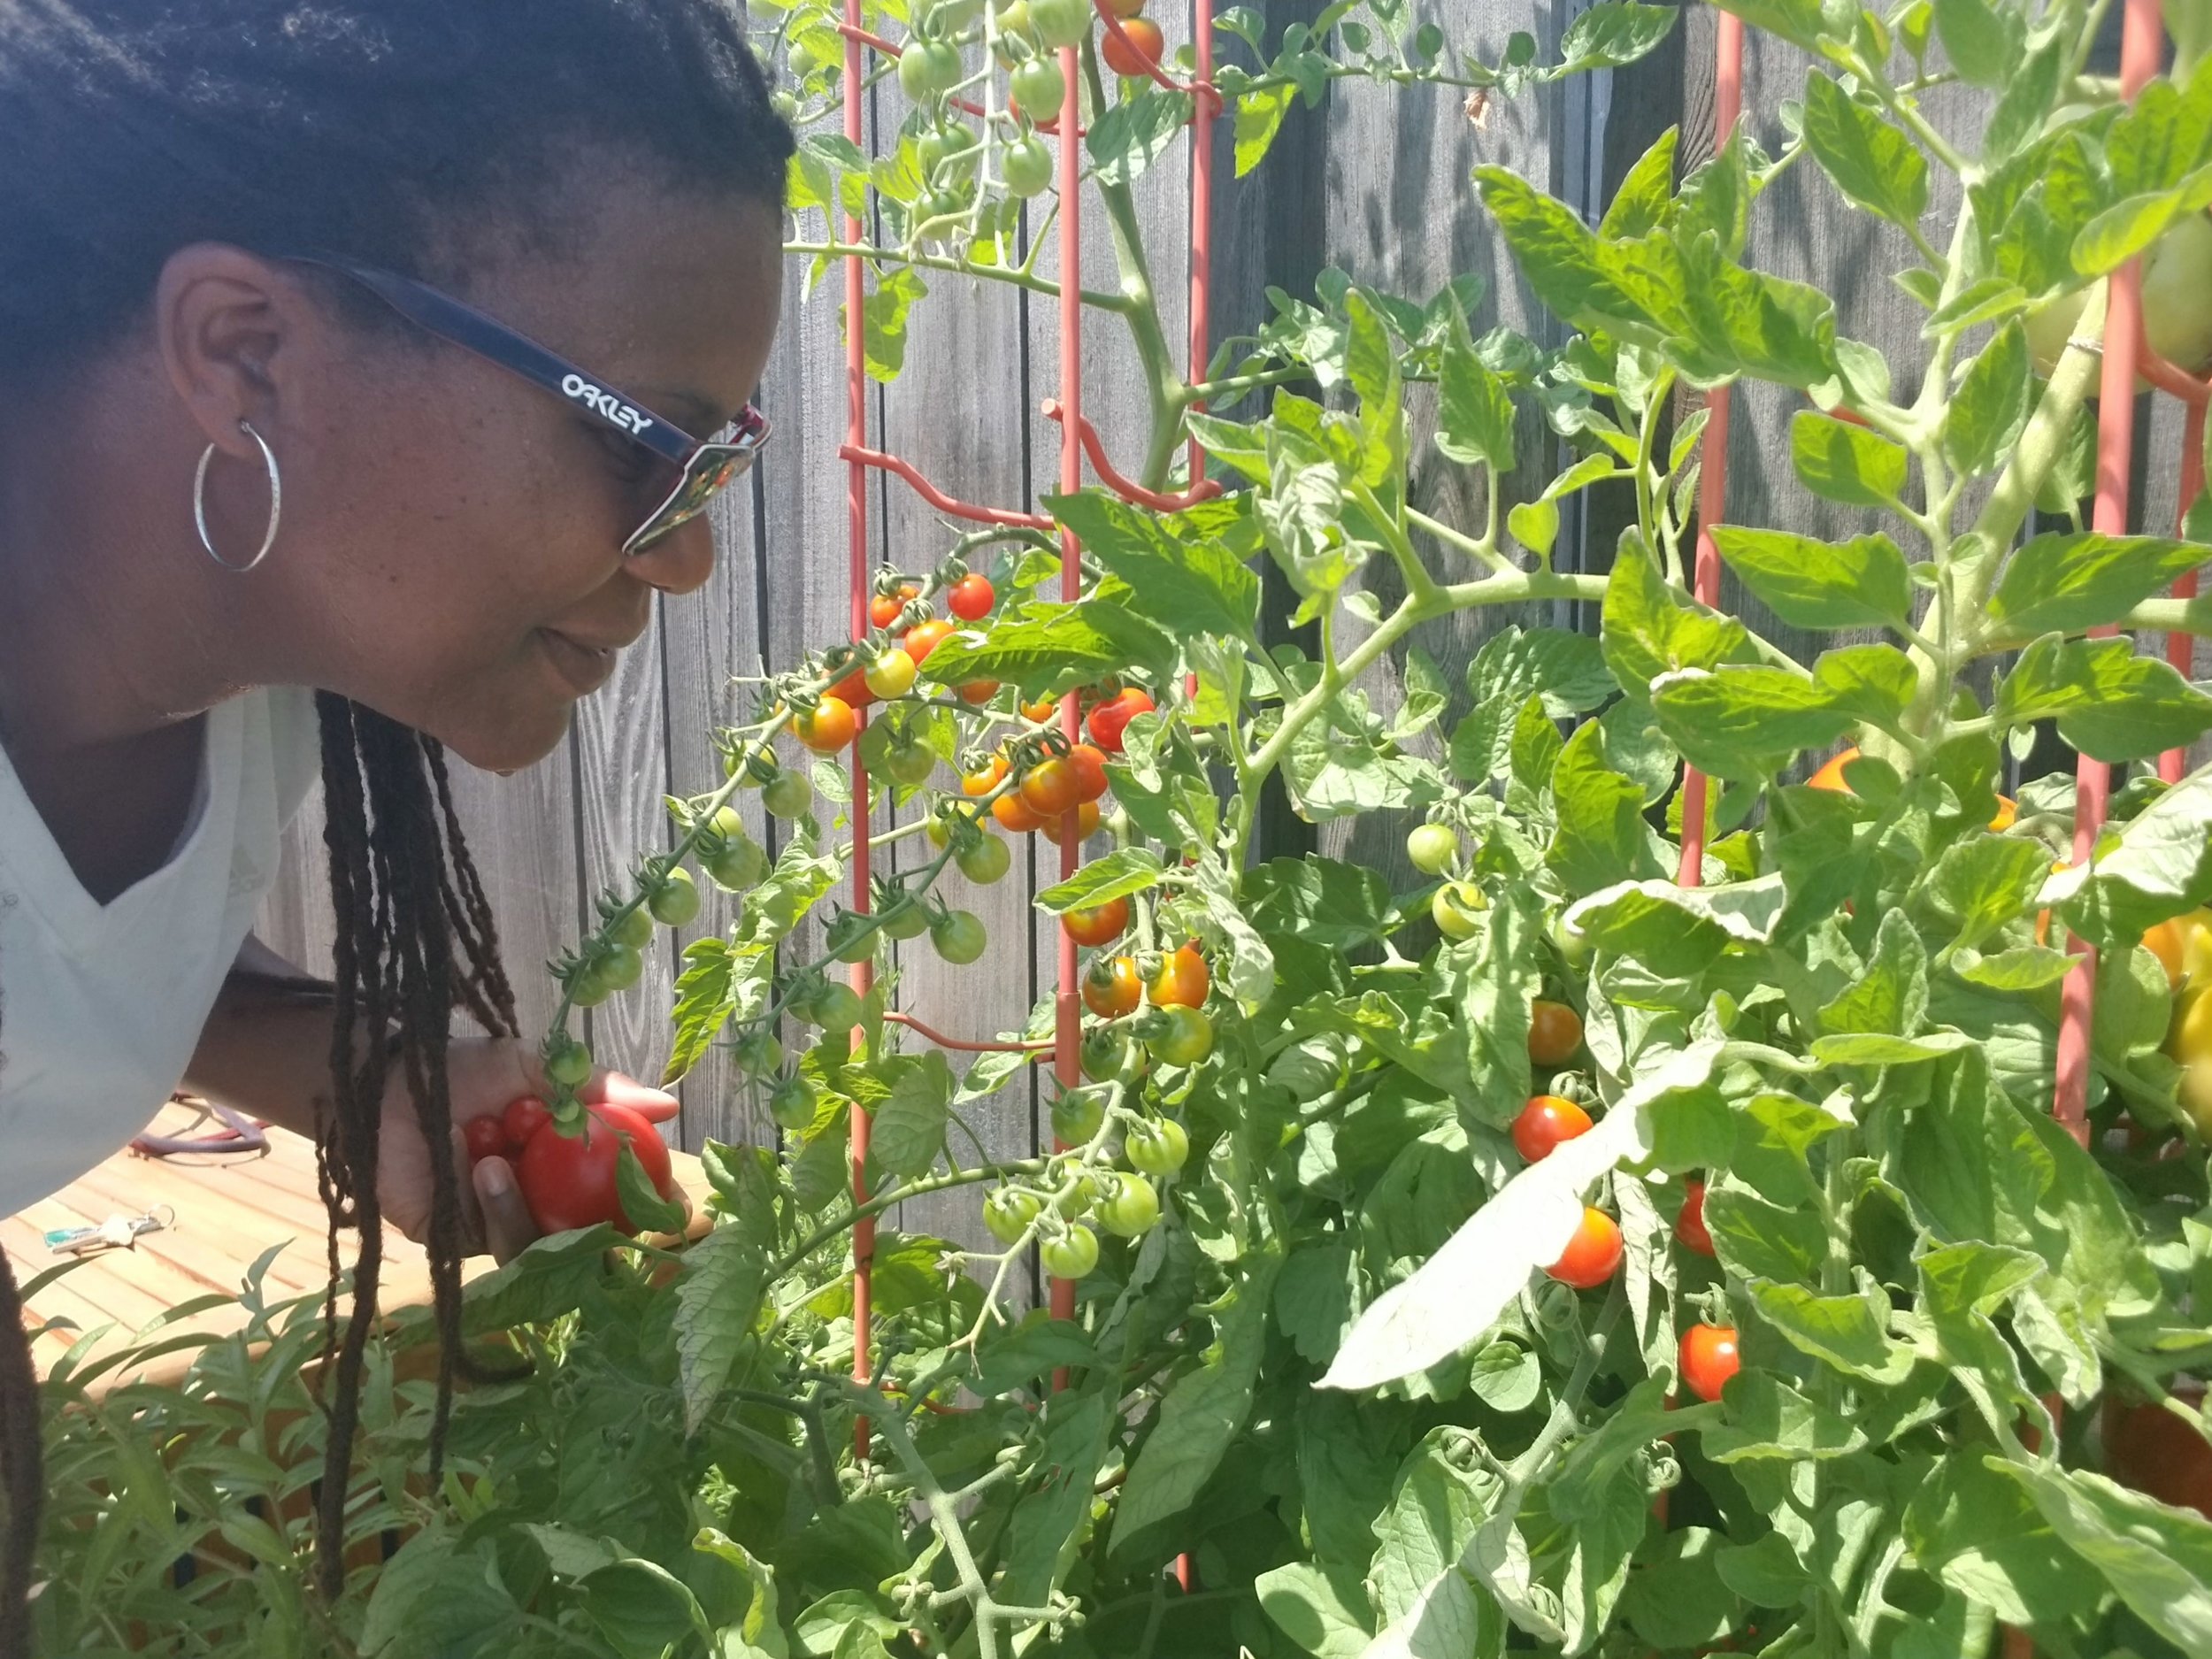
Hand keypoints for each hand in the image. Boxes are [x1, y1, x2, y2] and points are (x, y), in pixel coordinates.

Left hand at [377, 1037, 684, 1263]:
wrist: (392, 1080)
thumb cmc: (467, 1070)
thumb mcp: (540, 1068)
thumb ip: (601, 1089)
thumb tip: (669, 1106)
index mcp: (570, 1167)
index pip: (626, 1199)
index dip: (655, 1209)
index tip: (675, 1206)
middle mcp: (542, 1203)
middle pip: (589, 1241)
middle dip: (600, 1234)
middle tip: (605, 1212)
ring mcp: (500, 1226)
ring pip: (537, 1250)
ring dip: (522, 1212)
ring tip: (498, 1163)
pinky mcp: (453, 1242)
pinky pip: (487, 1244)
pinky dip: (486, 1206)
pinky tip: (473, 1163)